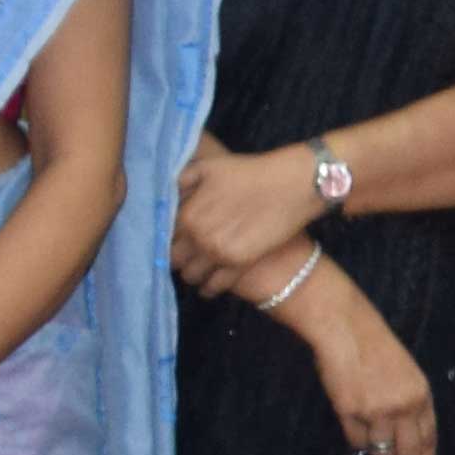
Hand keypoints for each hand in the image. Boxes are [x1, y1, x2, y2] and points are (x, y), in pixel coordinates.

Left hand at [172, 138, 326, 288]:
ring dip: (191, 273)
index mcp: (187, 214)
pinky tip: (209, 285)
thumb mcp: (208, 167)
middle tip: (184, 253)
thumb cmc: (251, 172)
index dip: (165, 239)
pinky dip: (209, 288)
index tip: (173, 239)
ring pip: (191, 275)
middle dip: (176, 257)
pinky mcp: (240, 265)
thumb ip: (179, 183)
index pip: (162, 237)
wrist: (292, 185)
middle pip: (173, 259)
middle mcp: (198, 236)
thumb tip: (163, 199)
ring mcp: (218, 253)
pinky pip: (214, 286)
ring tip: (198, 267)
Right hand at [294, 269, 438, 454]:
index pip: (429, 437)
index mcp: (421, 394)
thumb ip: (411, 405)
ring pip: (381, 451)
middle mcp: (403, 405)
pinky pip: (357, 442)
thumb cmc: (375, 349)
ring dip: (376, 452)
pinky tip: (356, 426)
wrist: (346, 330)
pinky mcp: (350, 412)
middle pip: (408, 452)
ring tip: (372, 437)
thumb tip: (411, 441)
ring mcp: (377, 410)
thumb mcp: (406, 374)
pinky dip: (357, 440)